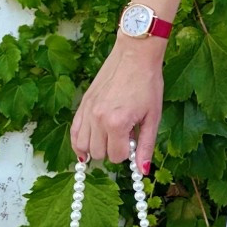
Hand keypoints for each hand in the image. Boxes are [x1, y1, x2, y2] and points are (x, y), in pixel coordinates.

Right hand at [70, 37, 163, 169]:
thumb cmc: (147, 84)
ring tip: (110, 136)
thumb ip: (145, 146)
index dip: (127, 152)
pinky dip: (79, 142)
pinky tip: (88, 143)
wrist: (134, 56)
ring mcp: (87, 111)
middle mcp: (98, 119)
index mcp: (117, 123)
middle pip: (99, 153)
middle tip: (124, 135)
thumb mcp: (153, 117)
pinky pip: (74, 132)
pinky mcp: (83, 104)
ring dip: (96, 147)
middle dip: (112, 150)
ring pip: (83, 147)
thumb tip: (142, 170)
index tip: (133, 139)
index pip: (116, 157)